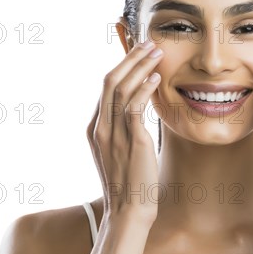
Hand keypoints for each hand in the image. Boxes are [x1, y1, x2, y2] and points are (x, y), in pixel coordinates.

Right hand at [86, 40, 162, 223]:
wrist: (128, 211)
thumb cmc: (130, 182)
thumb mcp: (121, 151)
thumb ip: (124, 129)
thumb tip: (138, 108)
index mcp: (95, 129)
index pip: (105, 88)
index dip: (122, 66)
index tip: (138, 53)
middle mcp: (100, 128)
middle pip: (109, 81)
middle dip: (129, 58)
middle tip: (147, 42)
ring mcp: (113, 134)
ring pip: (121, 89)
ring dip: (140, 66)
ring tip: (156, 52)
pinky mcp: (131, 141)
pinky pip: (134, 107)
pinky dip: (144, 88)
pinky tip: (156, 77)